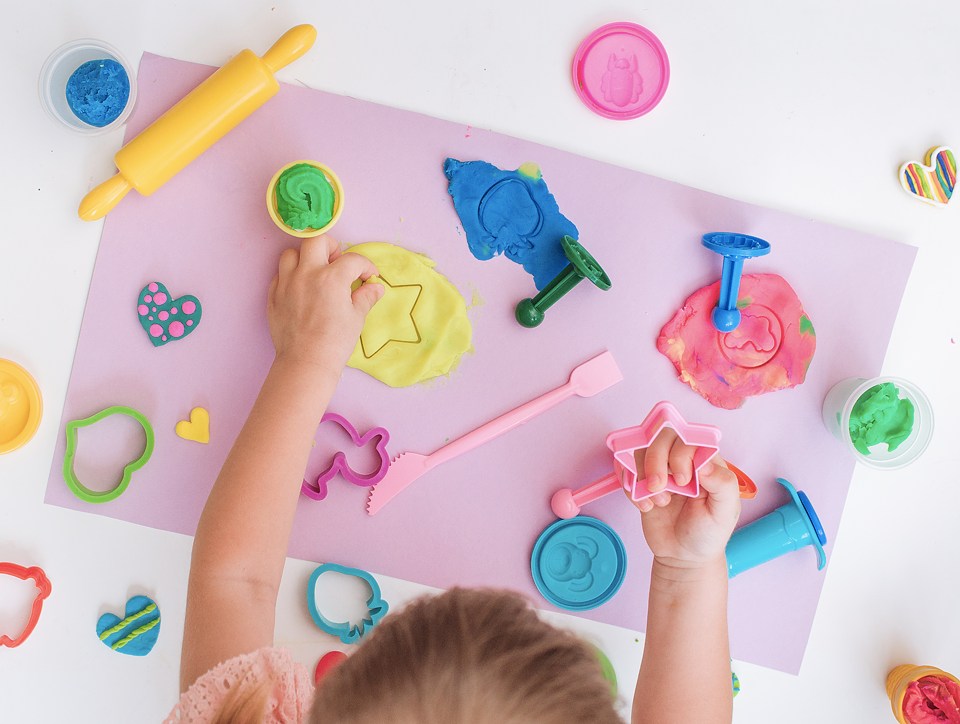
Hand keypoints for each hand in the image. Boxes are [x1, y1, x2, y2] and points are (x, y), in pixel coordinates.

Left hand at [268, 236, 383, 371]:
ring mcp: (287, 283)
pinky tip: (300, 289)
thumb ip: (366, 297)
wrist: (306, 362)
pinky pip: (279, 275)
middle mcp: (307, 274)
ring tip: (315, 272)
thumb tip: (376, 287)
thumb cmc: (335, 342)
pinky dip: (290, 276)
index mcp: (332, 277)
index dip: (365, 266)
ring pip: (291, 254)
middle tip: (338, 262)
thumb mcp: (356, 318)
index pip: (353, 259)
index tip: (368, 276)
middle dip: (332, 247)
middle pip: (317, 241)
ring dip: (306, 258)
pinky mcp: (273, 296)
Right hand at [626, 428, 740, 568]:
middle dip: (656, 461)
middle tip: (660, 488)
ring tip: (656, 500)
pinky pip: (626, 470)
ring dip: (642, 474)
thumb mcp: (724, 512)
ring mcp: (661, 470)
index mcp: (706, 462)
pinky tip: (645, 506)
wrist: (684, 557)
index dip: (681, 454)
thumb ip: (723, 484)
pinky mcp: (642, 482)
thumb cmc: (708, 533)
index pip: (689, 439)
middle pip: (662, 438)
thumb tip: (706, 463)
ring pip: (641, 450)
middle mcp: (682, 461)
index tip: (683, 481)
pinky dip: (630, 486)